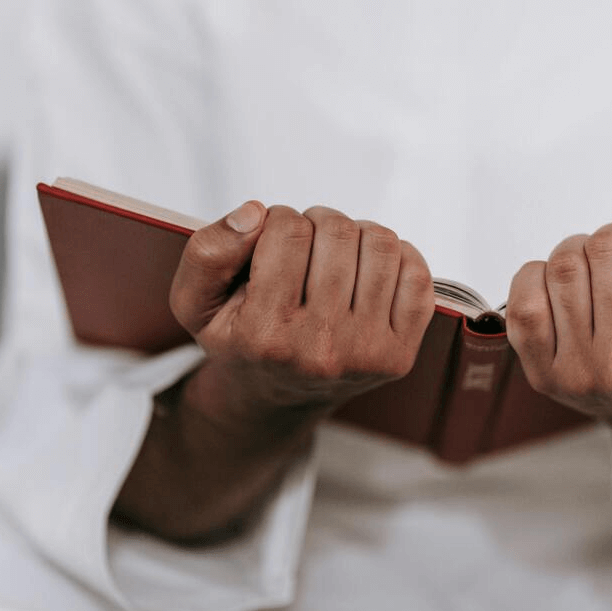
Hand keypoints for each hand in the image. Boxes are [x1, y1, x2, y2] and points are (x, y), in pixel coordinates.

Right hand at [169, 201, 434, 413]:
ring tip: (335, 253)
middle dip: (317, 223)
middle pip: (336, 232)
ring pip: (380, 244)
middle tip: (304, 245)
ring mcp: (366, 353)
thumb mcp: (195, 302)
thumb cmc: (239, 337)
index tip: (270, 241)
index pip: (286, 229)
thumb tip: (256, 212)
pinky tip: (367, 270)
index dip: (277, 220)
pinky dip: (396, 257)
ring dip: (356, 235)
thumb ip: (208, 251)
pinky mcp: (400, 354)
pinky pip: (416, 274)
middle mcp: (320, 348)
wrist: (277, 398)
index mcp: (266, 335)